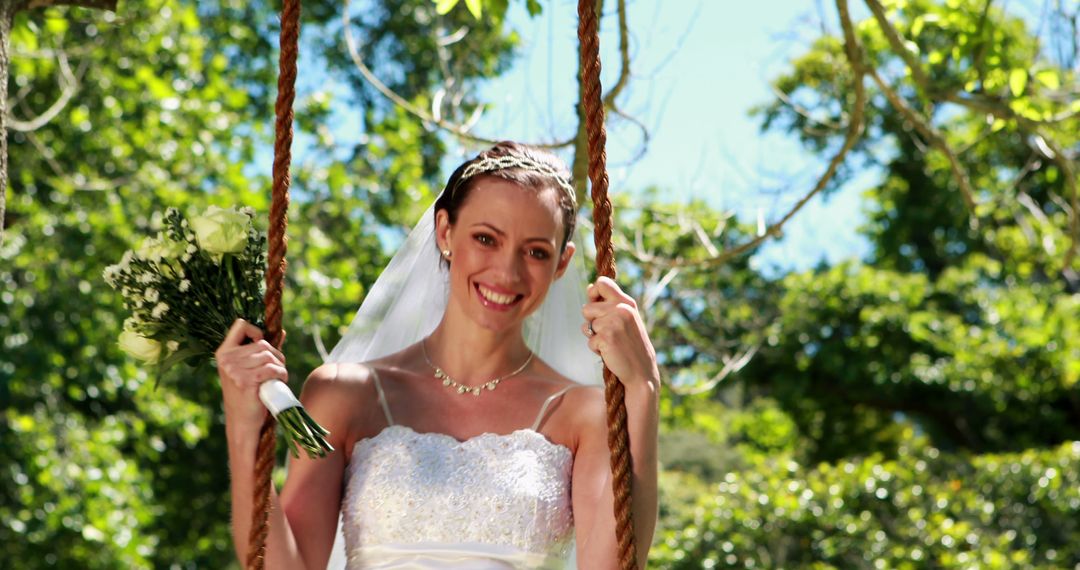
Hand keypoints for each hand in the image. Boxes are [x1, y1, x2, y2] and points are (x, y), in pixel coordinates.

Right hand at [215, 318, 287, 429]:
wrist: (243, 420)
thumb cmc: (248, 394)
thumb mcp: (250, 369)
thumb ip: (263, 351)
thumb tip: (282, 332)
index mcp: (224, 353)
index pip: (241, 325)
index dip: (256, 331)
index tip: (262, 345)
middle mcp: (226, 359)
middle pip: (262, 343)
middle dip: (276, 355)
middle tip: (278, 368)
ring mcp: (234, 370)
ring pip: (269, 356)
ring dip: (280, 366)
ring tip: (279, 376)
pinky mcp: (245, 380)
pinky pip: (271, 369)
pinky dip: (281, 374)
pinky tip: (280, 381)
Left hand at [581, 276, 659, 391]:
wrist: (642, 372)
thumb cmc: (631, 345)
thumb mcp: (624, 319)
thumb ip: (608, 304)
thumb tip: (589, 287)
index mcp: (627, 303)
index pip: (602, 283)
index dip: (593, 292)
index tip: (596, 304)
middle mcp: (621, 310)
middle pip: (587, 308)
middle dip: (591, 322)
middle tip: (608, 333)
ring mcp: (614, 323)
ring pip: (586, 325)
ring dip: (594, 337)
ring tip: (611, 343)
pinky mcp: (606, 337)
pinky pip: (589, 340)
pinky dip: (596, 349)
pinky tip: (610, 352)